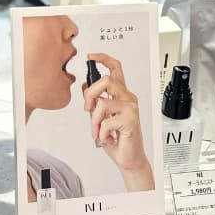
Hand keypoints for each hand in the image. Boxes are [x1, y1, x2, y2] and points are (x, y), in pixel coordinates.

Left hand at [81, 52, 154, 191]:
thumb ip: (94, 101)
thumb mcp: (100, 117)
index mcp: (122, 94)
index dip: (103, 59)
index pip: (116, 69)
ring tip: (97, 131)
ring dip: (94, 121)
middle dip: (90, 94)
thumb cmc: (117, 139)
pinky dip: (100, 133)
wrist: (129, 158)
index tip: (90, 56)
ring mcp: (131, 109)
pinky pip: (106, 122)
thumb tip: (84, 85)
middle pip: (106, 80)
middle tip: (88, 109)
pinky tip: (106, 138)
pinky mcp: (131, 120)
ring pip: (102, 103)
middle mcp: (128, 98)